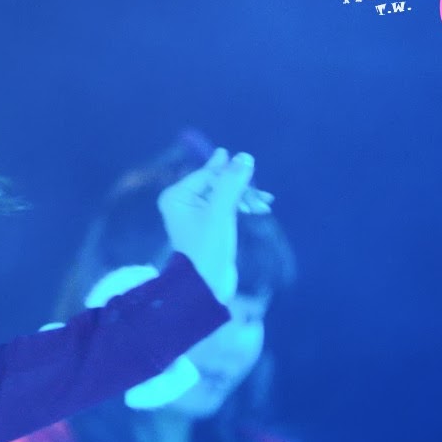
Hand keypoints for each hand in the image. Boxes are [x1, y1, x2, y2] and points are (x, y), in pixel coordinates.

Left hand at [157, 147, 253, 304]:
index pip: (207, 174)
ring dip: (244, 197)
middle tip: (263, 196)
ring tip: (265, 205)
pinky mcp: (209, 226)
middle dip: (240, 187)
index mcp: (177, 195)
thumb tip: (244, 156)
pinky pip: (226, 207)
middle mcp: (182, 201)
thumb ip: (231, 183)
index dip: (230, 173)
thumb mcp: (220, 212)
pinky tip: (259, 209)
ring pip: (224, 195)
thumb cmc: (208, 246)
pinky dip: (241, 206)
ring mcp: (195, 214)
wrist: (206, 285)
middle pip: (216, 183)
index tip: (251, 169)